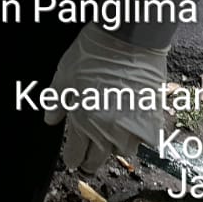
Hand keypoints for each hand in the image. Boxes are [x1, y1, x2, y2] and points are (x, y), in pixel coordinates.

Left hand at [44, 24, 167, 172]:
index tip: (71, 161)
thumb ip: (55, 101)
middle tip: (87, 161)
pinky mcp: (151, 118)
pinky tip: (128, 131)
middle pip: (99, 157)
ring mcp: (132, 125)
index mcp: (83, 120)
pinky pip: (143, 140)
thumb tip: (50, 120)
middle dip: (91, 160)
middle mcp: (108, 129)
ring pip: (122, 151)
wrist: (128, 40)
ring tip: (107, 143)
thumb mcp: (63, 75)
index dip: (72, 158)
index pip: (76, 152)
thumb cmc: (91, 54)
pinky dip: (135, 139)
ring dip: (113, 149)